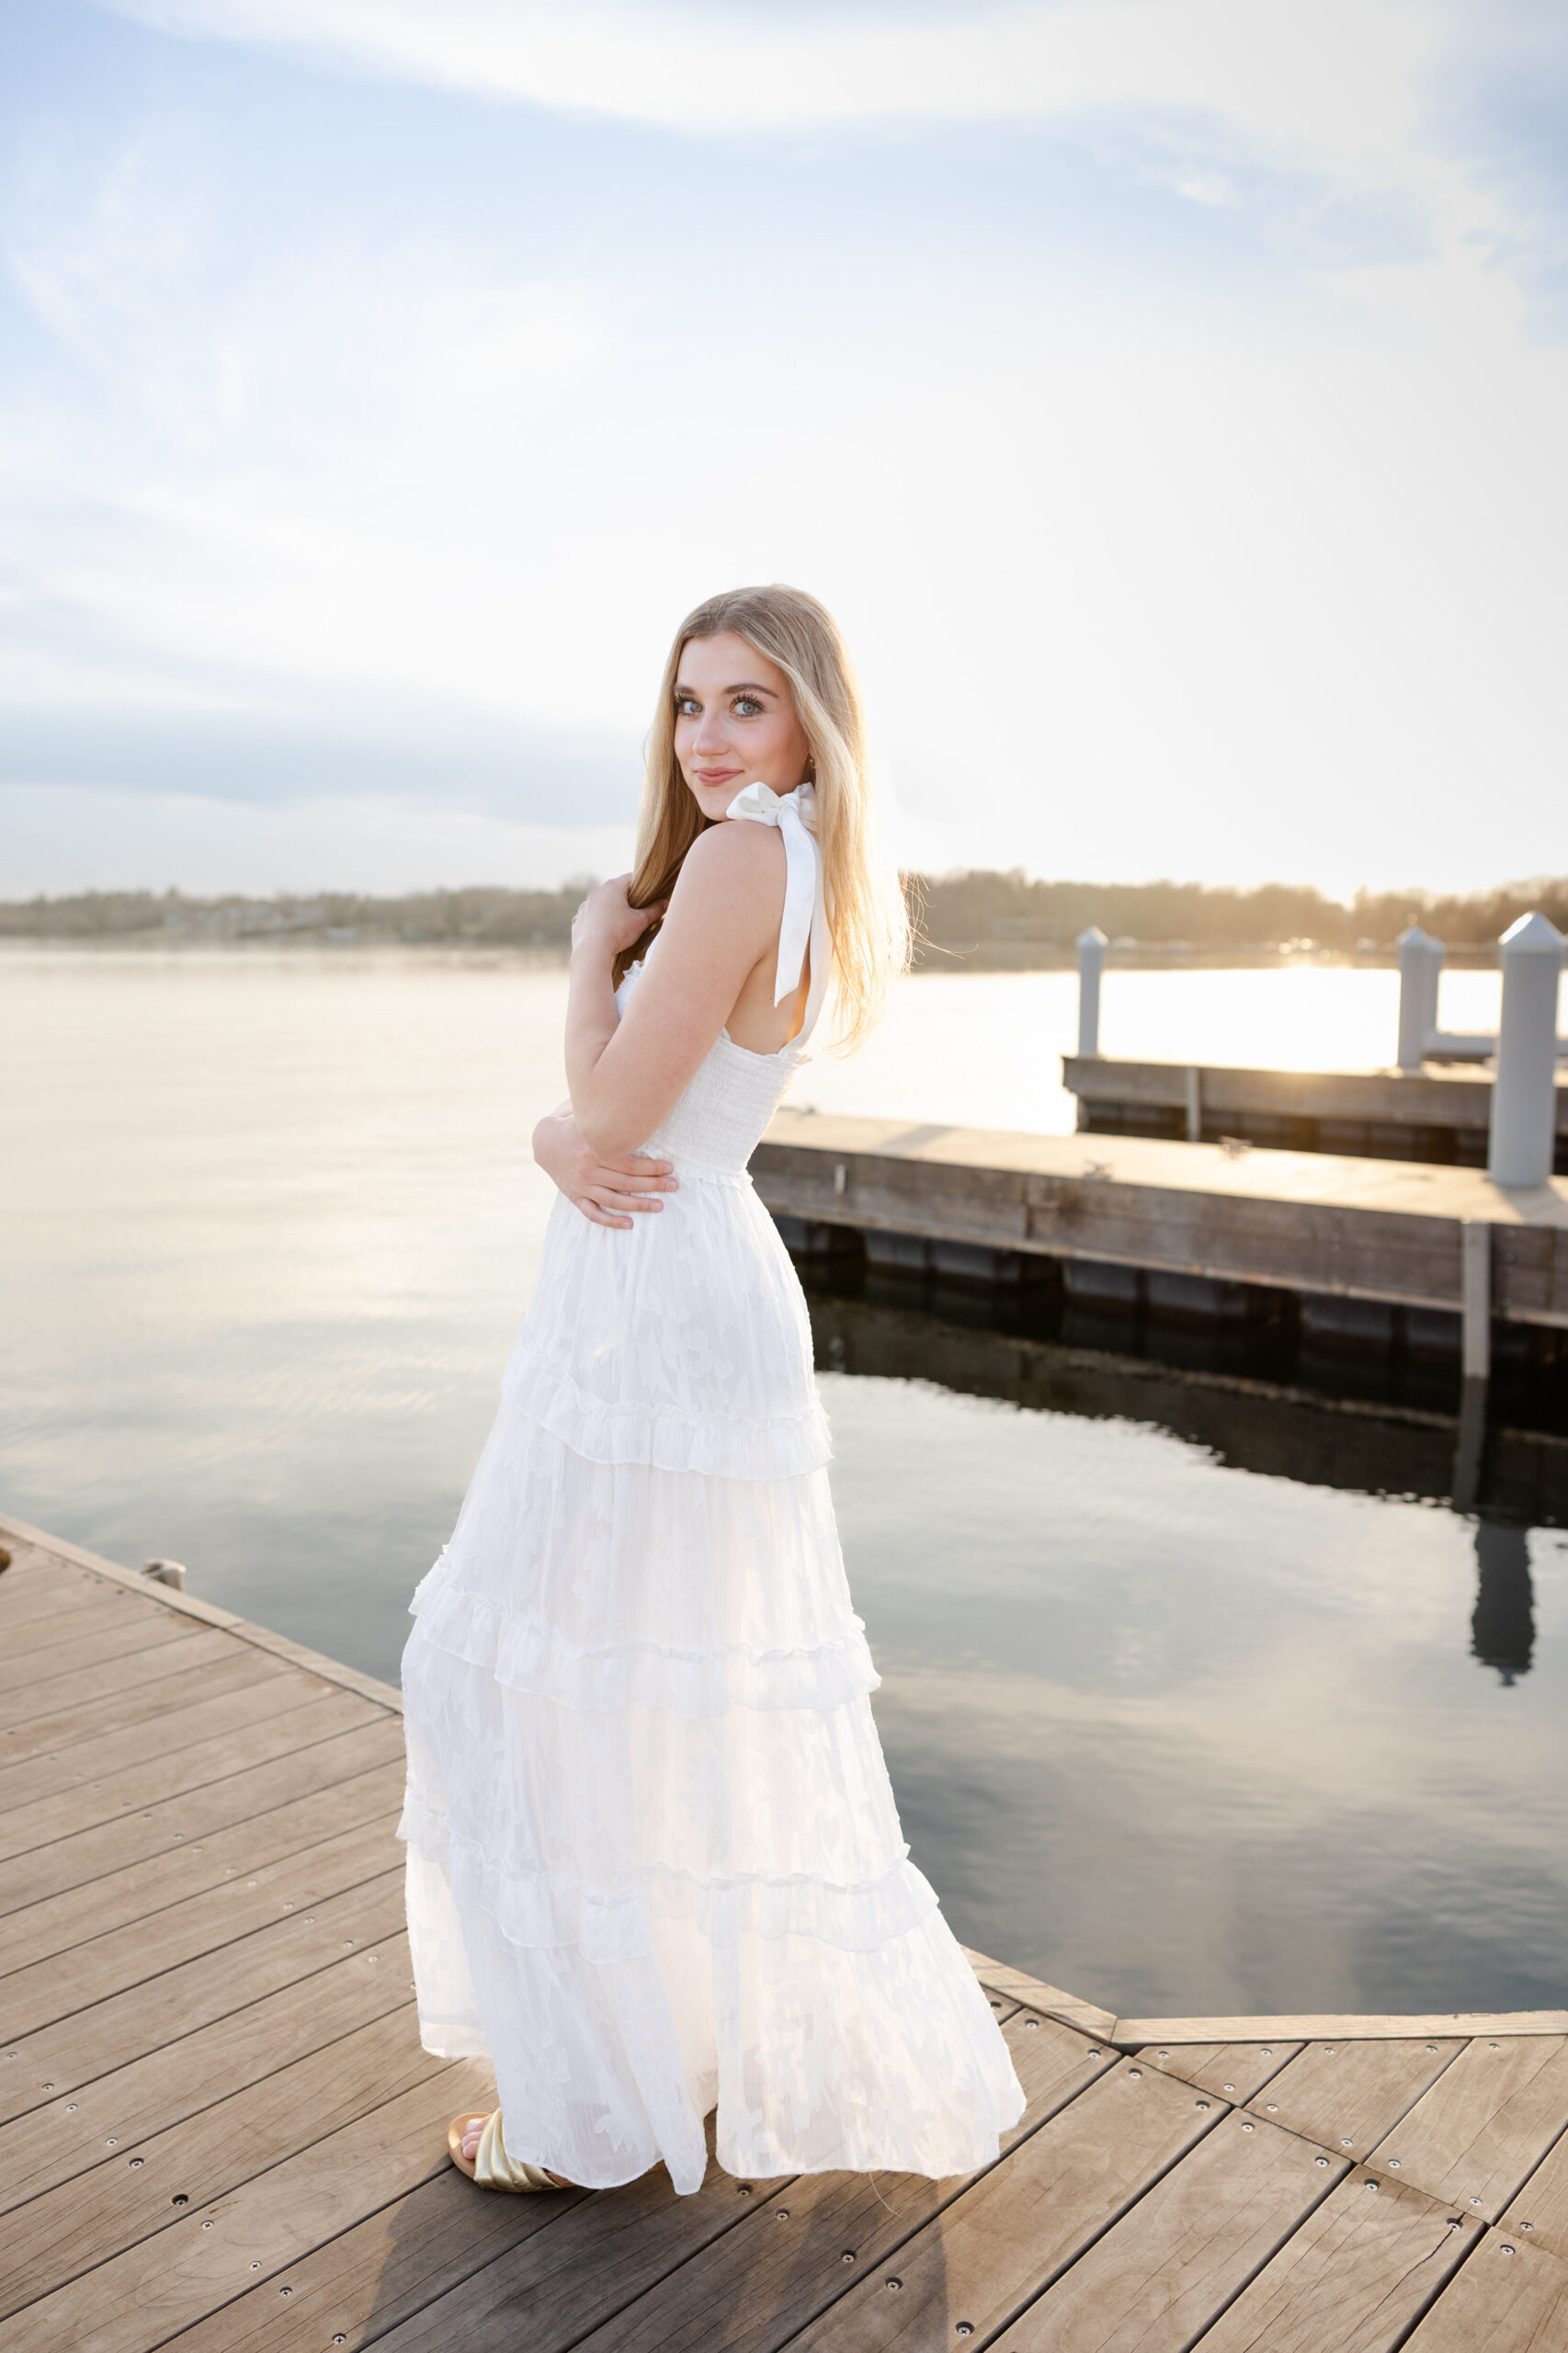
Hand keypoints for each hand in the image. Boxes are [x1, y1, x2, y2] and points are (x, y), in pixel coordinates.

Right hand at [531, 1106, 677, 1229]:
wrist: (543, 1142)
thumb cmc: (575, 1125)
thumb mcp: (589, 1116)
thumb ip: (609, 1114)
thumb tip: (639, 1101)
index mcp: (593, 1149)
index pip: (629, 1163)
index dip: (651, 1167)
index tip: (670, 1168)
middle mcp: (587, 1169)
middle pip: (626, 1182)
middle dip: (653, 1185)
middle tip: (673, 1186)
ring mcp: (581, 1185)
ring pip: (614, 1200)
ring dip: (638, 1204)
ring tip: (659, 1206)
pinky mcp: (574, 1197)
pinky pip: (593, 1213)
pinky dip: (610, 1221)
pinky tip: (629, 1224)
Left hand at [571, 874, 666, 958]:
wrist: (592, 950)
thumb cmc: (618, 932)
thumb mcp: (641, 921)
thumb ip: (654, 910)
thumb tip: (666, 903)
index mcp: (613, 887)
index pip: (631, 878)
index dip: (643, 884)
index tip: (650, 892)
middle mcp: (597, 892)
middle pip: (615, 890)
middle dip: (626, 898)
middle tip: (637, 909)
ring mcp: (585, 905)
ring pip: (602, 903)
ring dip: (611, 909)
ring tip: (620, 923)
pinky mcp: (578, 919)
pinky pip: (591, 917)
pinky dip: (598, 921)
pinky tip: (605, 932)